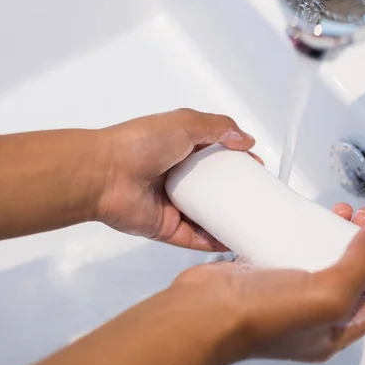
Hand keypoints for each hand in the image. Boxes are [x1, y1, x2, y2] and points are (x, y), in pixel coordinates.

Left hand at [92, 108, 257, 250]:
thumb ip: (217, 127)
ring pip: (206, 216)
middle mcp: (176, 178)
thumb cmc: (140, 144)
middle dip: (236, 194)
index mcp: (179, 150)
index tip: (257, 170)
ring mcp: (171, 205)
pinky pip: (194, 238)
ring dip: (228, 220)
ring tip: (254, 224)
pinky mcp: (166, 229)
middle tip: (260, 199)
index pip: (215, 157)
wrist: (104, 174)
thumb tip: (246, 139)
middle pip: (213, 189)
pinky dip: (213, 241)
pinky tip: (234, 241)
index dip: (237, 162)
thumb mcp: (184, 123)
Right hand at [171, 204, 364, 362]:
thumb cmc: (257, 319)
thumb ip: (359, 269)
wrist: (204, 311)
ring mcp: (284, 295)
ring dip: (332, 234)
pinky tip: (300, 218)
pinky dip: (299, 232)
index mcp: (331, 332)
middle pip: (348, 276)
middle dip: (360, 245)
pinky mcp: (261, 275)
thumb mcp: (327, 297)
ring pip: (318, 259)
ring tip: (338, 211)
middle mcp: (309, 316)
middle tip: (364, 219)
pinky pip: (289, 250)